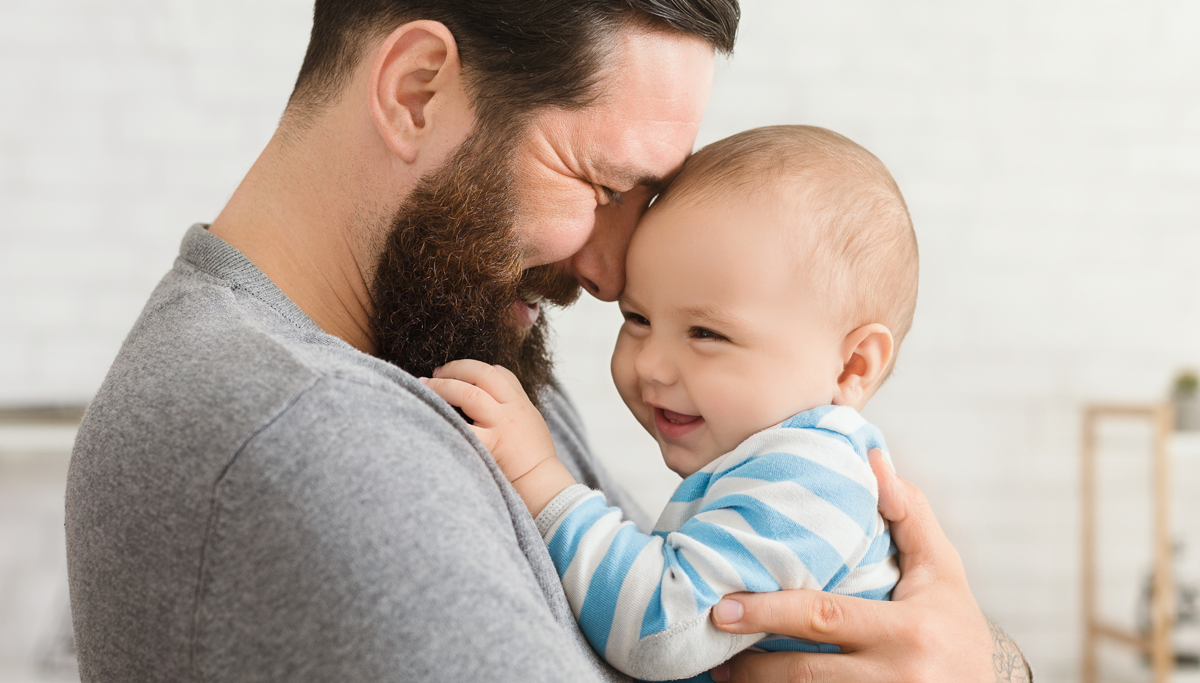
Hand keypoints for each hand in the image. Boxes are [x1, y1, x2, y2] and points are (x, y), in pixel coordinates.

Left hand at [423, 360, 576, 515]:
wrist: (543, 483)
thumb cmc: (535, 458)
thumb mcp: (531, 422)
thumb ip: (512, 407)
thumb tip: (488, 396)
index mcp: (520, 402)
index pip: (499, 373)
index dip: (474, 367)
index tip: (457, 371)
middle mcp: (511, 409)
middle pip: (481, 375)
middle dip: (455, 369)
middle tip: (436, 372)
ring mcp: (500, 426)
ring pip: (469, 394)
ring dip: (443, 386)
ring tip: (424, 384)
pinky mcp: (490, 445)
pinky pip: (462, 427)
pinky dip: (445, 418)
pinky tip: (429, 414)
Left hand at [708, 449, 1030, 681]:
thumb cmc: (955, 625)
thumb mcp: (941, 569)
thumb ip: (908, 512)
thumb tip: (872, 457)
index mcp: (909, 630)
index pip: (823, 617)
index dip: (768, 612)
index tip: (724, 606)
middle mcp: (897, 676)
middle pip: (804, 672)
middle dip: (751, 662)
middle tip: (712, 641)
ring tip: (725, 672)